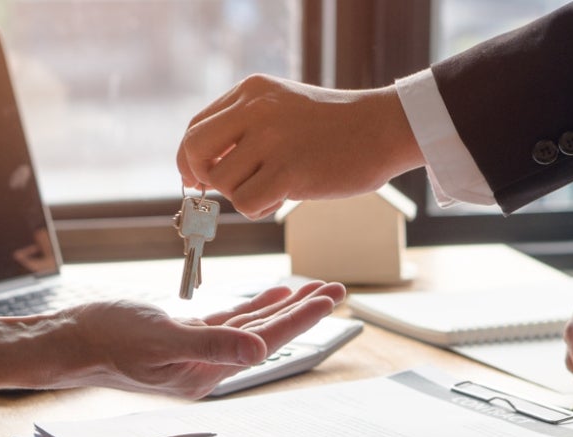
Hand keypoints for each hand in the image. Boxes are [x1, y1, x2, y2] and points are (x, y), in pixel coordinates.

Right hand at [61, 281, 345, 397]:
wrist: (69, 341)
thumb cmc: (107, 339)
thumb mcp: (161, 340)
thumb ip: (212, 344)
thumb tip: (260, 350)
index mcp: (207, 371)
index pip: (266, 341)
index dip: (301, 318)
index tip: (330, 298)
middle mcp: (207, 366)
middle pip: (266, 334)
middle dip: (302, 311)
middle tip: (335, 289)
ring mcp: (195, 353)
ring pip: (250, 327)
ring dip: (280, 308)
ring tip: (311, 290)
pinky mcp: (182, 338)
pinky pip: (227, 322)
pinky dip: (251, 308)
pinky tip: (269, 295)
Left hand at [176, 74, 422, 219]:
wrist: (383, 129)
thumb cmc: (333, 127)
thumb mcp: (281, 108)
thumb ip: (242, 128)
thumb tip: (198, 171)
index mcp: (251, 91)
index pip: (196, 127)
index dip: (189, 158)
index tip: (199, 177)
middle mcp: (256, 110)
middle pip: (194, 150)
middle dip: (201, 176)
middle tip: (224, 188)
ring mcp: (272, 139)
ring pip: (221, 182)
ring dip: (241, 195)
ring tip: (273, 188)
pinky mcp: (289, 170)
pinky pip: (245, 203)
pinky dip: (258, 210)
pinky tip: (280, 199)